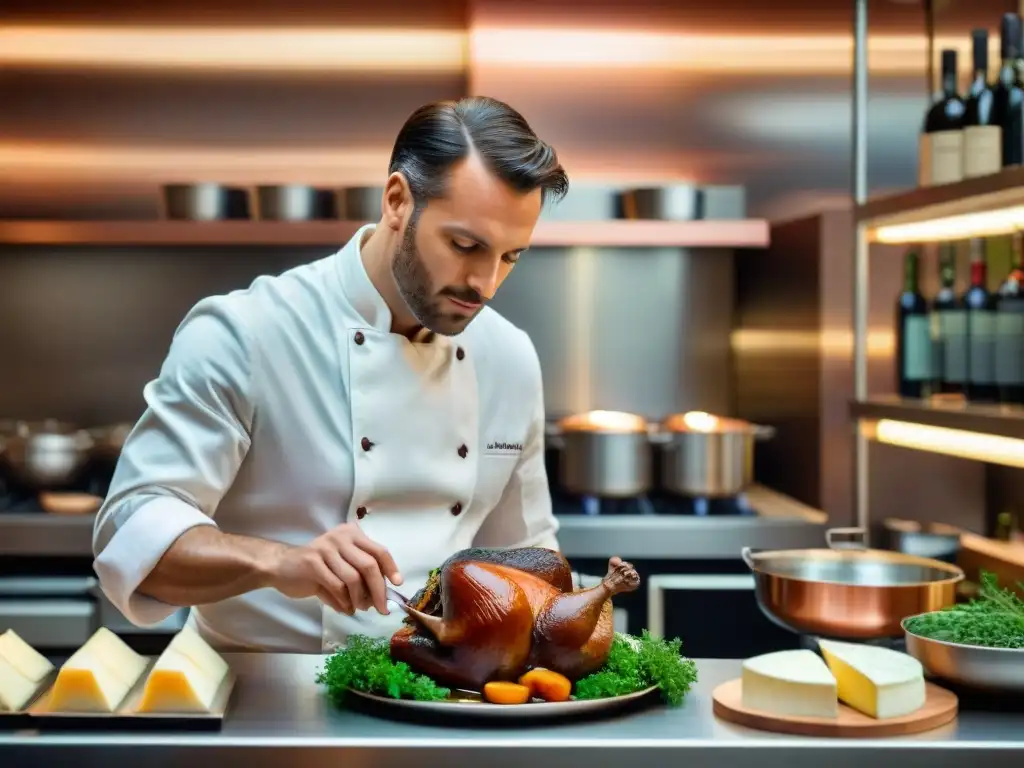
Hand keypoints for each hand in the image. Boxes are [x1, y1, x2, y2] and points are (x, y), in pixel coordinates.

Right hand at [267, 523, 402, 615]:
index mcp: (351, 534)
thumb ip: (361, 576)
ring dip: (360, 599)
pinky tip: (345, 608)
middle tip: (382, 608)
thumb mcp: (342, 565)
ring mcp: (325, 548)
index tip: (398, 584)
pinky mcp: (312, 563)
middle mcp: (340, 537)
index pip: (378, 550)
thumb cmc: (317, 567)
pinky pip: (336, 586)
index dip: (391, 568)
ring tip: (360, 608)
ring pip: (353, 579)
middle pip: (369, 566)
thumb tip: (381, 597)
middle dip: (379, 590)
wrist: (281, 566)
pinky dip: (344, 601)